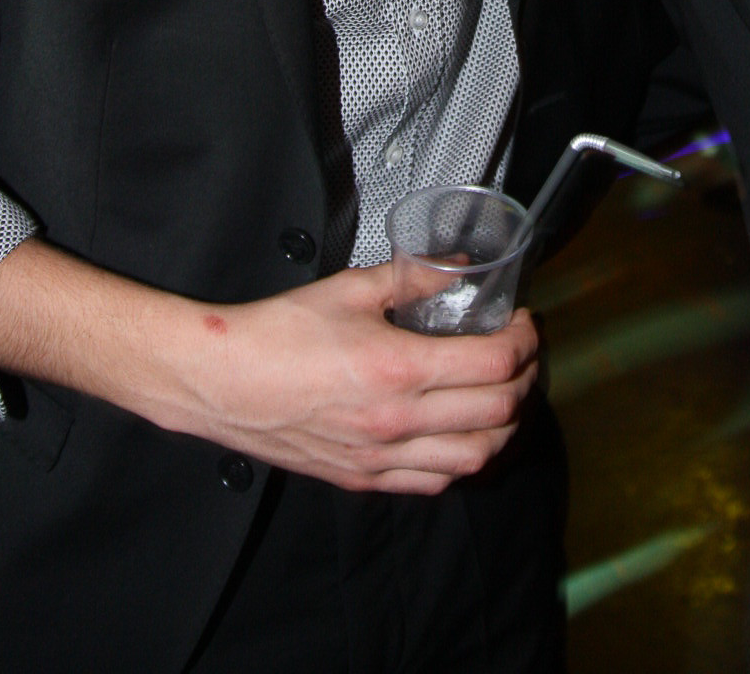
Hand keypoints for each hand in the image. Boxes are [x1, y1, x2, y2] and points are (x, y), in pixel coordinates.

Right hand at [174, 266, 539, 494]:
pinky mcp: (363, 478)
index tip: (524, 323)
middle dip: (527, 380)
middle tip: (524, 354)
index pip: (494, 364)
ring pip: (476, 458)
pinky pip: (434, 482)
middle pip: (499, 413)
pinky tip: (464, 434)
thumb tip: (456, 266)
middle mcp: (397, 421)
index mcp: (398, 368)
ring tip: (505, 395)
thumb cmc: (278, 332)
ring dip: (505, 427)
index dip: (524, 340)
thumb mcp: (350, 288)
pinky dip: (464, 461)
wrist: (222, 382)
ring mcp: (381, 457)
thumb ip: (412, 275)